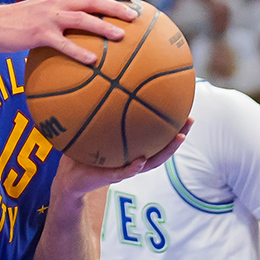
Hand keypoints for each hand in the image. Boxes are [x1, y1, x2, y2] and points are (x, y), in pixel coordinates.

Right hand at [0, 0, 138, 64]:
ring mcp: (48, 18)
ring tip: (121, 36)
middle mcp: (57, 3)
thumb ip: (60, 14)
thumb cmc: (16, 21)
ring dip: (103, 26)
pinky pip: (63, 43)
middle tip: (135, 15)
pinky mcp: (38, 34)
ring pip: (82, 18)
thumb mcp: (41, 11)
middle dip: (116, 5)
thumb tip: (80, 27)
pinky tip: (93, 62)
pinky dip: (79, 52)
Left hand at [51, 119, 191, 200]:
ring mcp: (124, 169)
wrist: (68, 176)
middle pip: (162, 147)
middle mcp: (133, 158)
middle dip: (178, 135)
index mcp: (131, 148)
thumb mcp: (89, 127)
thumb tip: (98, 81)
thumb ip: (95, 109)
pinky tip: (141, 159)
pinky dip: (134, 167)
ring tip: (179, 138)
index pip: (156, 136)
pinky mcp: (110, 178)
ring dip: (167, 151)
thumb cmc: (81, 151)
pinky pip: (125, 172)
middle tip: (190, 120)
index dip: (170, 124)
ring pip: (152, 162)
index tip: (183, 108)